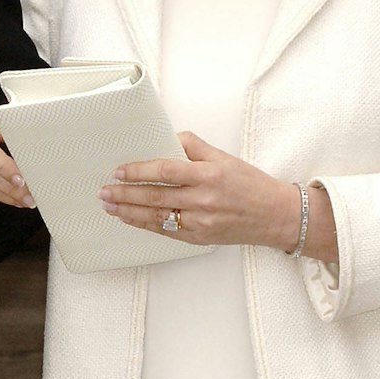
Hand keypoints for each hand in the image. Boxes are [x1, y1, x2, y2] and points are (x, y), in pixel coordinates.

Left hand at [99, 131, 300, 249]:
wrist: (275, 216)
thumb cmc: (250, 183)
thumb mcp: (223, 157)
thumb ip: (193, 146)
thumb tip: (167, 139)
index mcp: (208, 175)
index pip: (166, 171)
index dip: (139, 171)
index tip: (119, 170)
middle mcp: (203, 200)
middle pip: (155, 196)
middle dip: (125, 193)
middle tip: (104, 190)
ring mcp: (201, 223)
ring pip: (156, 217)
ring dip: (129, 212)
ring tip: (109, 205)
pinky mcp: (200, 238)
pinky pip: (167, 231)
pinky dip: (145, 225)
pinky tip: (130, 219)